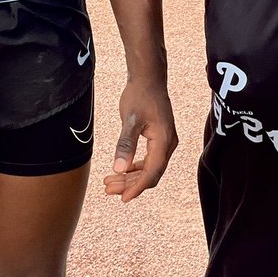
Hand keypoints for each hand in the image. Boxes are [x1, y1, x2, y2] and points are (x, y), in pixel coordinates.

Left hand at [103, 78, 176, 202]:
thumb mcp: (130, 119)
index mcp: (164, 141)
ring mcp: (165, 142)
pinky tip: (122, 171)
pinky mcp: (160, 139)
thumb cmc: (140, 95)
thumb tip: (119, 169)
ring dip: (131, 177)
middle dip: (130, 184)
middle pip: (151, 174)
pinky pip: (149, 160)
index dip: (137, 187)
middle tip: (108, 189)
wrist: (148, 78)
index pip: (152, 172)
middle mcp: (168, 144)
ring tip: (110, 183)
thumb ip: (125, 144)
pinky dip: (135, 168)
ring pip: (150, 168)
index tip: (122, 198)